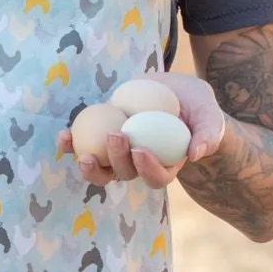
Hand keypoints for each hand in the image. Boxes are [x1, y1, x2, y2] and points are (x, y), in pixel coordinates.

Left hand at [55, 73, 225, 187]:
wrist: (174, 93)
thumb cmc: (196, 108)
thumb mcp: (209, 114)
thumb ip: (209, 132)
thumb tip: (197, 153)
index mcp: (165, 166)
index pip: (157, 178)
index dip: (148, 170)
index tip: (141, 150)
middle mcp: (139, 166)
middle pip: (124, 174)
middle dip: (116, 161)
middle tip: (115, 136)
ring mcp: (117, 155)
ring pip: (100, 170)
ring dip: (88, 166)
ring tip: (81, 153)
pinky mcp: (100, 139)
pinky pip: (83, 146)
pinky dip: (70, 145)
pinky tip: (63, 136)